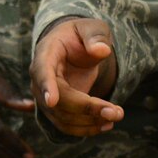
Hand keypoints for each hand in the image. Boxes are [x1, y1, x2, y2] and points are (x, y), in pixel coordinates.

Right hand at [30, 18, 125, 135]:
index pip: (41, 70)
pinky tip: (105, 125)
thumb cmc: (80, 36)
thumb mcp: (91, 28)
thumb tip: (101, 50)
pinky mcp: (55, 110)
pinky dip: (85, 129)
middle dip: (86, 108)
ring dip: (89, 121)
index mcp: (46, 53)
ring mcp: (45, 96)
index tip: (52, 101)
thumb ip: (95, 36)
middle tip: (116, 112)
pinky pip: (65, 125)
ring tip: (116, 115)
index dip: (46, 86)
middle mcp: (40, 78)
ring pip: (61, 117)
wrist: (71, 47)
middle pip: (56, 101)